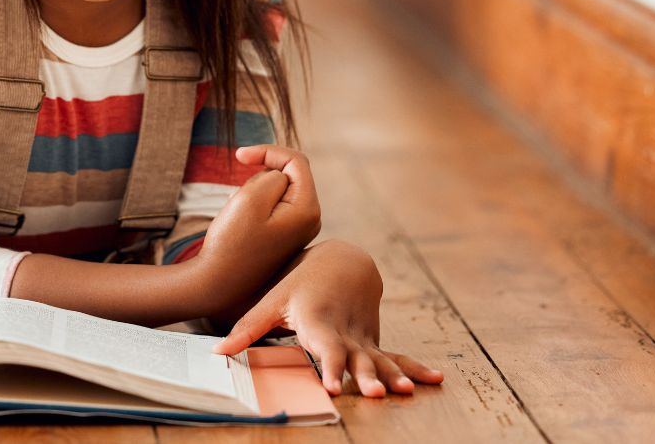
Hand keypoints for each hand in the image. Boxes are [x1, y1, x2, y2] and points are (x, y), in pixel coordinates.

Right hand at [195, 146, 321, 311]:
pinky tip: (240, 225)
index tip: (238, 156)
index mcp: (308, 209)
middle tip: (238, 199)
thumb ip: (272, 175)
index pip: (295, 161)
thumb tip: (280, 177)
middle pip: (286, 175)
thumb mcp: (251, 197)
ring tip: (238, 216)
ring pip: (274, 190)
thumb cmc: (232, 242)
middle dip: (258, 178)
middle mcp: (310, 219)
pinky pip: (269, 206)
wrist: (217, 283)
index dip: (267, 151)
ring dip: (253, 192)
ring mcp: (297, 229)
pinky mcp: (283, 235)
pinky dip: (252, 206)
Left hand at [211, 240, 443, 396]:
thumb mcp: (272, 301)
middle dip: (367, 376)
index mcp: (319, 321)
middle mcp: (345, 331)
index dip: (331, 367)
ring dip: (393, 376)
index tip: (334, 387)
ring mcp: (363, 337)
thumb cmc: (300, 282)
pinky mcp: (374, 341)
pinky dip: (414, 368)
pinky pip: (396, 356)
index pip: (326, 348)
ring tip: (404, 394)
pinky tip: (436, 379)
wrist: (342, 259)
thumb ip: (246, 329)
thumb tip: (218, 353)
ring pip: (380, 358)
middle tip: (375, 395)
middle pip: (357, 357)